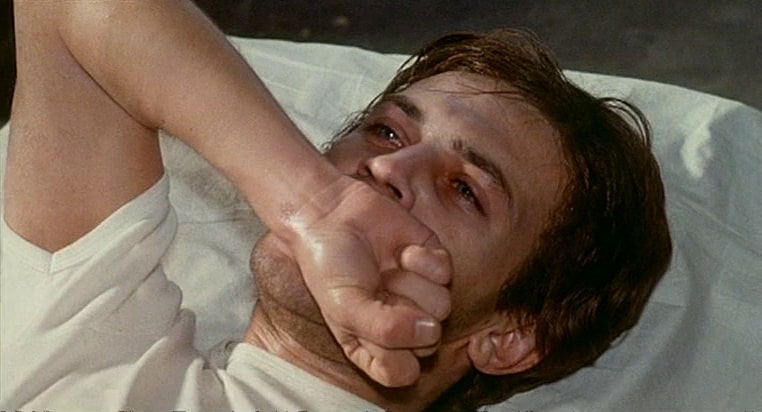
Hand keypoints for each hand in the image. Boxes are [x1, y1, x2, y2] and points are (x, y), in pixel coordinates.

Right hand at [286, 177, 451, 386]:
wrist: (332, 213)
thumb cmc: (330, 265)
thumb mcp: (344, 307)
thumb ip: (384, 331)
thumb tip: (430, 330)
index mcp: (376, 346)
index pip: (402, 371)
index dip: (392, 351)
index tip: (368, 323)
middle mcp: (404, 325)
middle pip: (428, 342)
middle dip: (401, 312)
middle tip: (375, 288)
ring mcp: (422, 294)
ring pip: (442, 307)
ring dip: (410, 283)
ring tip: (385, 268)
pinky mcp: (435, 264)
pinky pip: (446, 273)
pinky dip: (422, 260)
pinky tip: (400, 251)